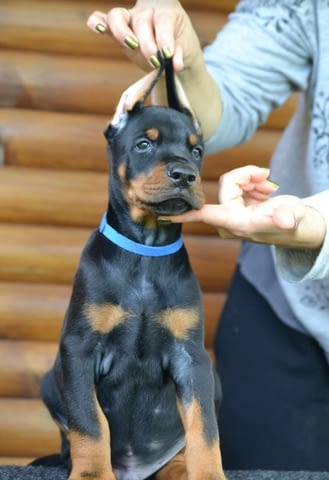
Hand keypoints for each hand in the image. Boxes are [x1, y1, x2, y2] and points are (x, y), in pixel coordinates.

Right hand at [86, 0, 201, 71]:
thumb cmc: (178, 46)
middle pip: (142, 20)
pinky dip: (97, 23)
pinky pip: (102, 19)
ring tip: (131, 46)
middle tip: (155, 62)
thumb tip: (175, 65)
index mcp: (166, 9)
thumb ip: (178, 53)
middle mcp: (146, 9)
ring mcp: (128, 18)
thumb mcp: (184, 49)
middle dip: (147, 43)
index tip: (167, 54)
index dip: (164, 37)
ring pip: (118, 16)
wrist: (170, 52)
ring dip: (122, 32)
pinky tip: (99, 30)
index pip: (163, 19)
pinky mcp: (115, 30)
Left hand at [164, 165, 325, 249]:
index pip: (204, 215)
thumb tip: (286, 220)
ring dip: (253, 181)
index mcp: (237, 222)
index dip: (184, 214)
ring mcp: (232, 213)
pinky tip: (265, 191)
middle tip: (269, 180)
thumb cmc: (294, 223)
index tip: (162, 216)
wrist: (297, 226)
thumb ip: (288, 218)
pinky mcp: (237, 206)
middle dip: (248, 177)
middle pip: (227, 184)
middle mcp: (230, 219)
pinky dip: (253, 184)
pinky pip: (238, 185)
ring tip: (269, 189)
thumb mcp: (293, 217)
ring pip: (233, 182)